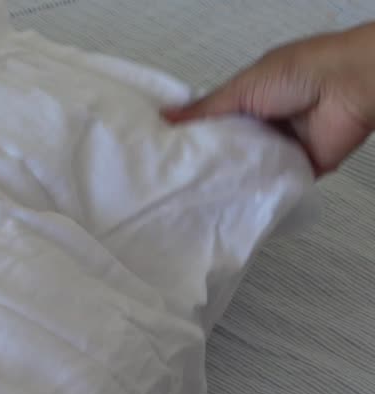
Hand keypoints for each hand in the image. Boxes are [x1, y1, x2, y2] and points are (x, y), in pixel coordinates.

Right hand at [163, 22, 374, 174]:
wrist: (349, 87)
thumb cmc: (301, 72)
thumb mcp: (241, 88)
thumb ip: (205, 109)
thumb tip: (166, 117)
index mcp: (249, 98)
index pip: (212, 123)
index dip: (191, 137)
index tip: (167, 153)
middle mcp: (264, 123)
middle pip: (227, 149)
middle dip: (209, 161)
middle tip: (179, 178)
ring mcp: (281, 146)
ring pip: (247, 168)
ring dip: (232, 176)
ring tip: (200, 192)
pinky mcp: (298, 168)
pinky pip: (273, 183)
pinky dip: (259, 189)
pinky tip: (235, 199)